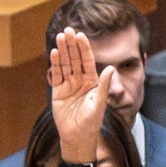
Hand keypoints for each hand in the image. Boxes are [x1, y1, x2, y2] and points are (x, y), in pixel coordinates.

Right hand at [47, 27, 117, 166]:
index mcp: (92, 82)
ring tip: (60, 37)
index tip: (81, 35)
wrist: (78, 136)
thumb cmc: (92, 122)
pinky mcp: (57, 91)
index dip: (84, 48)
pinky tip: (54, 53)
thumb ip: (104, 85)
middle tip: (68, 30)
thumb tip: (111, 68)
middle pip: (75, 59)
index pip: (87, 61)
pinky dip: (55, 64)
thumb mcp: (99, 103)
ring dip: (62, 51)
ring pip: (65, 64)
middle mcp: (80, 81)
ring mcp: (68, 85)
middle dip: (71, 45)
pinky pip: (56, 76)